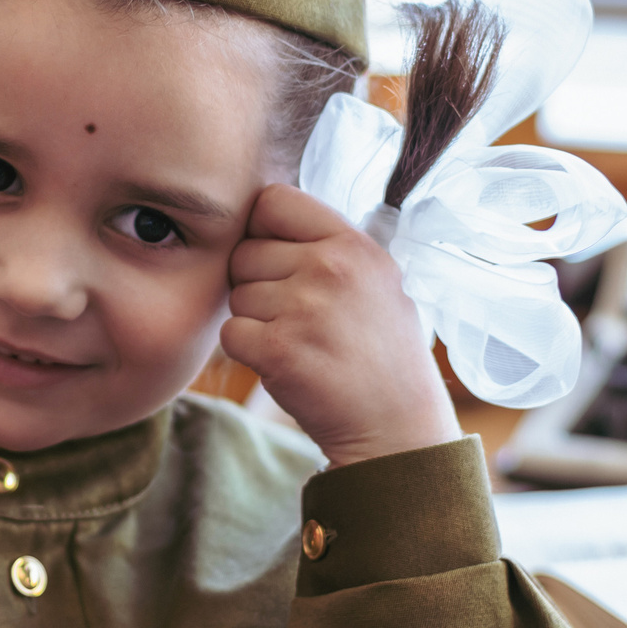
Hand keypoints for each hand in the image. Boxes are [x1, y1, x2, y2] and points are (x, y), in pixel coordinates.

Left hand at [221, 184, 461, 468]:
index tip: (280, 260)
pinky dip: (248, 352)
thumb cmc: (381, 354)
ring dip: (255, 321)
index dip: (264, 230)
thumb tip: (263, 215)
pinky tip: (287, 363)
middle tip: (297, 316)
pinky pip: (230, 333)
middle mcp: (330, 269)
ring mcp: (304, 309)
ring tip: (301, 341)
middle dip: (257, 283)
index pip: (273, 200)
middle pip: (245, 252)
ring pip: (236, 295)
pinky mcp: (279, 351)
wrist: (397, 427)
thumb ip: (327, 246)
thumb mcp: (376, 281)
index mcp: (354, 244)